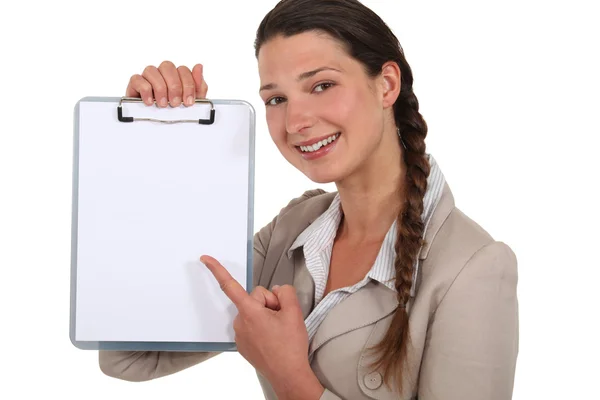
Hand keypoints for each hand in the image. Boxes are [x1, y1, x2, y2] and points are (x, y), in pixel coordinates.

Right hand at [125, 61, 207, 107]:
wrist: (159, 127)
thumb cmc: (176, 112)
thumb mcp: (192, 102)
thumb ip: (199, 85)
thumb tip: (199, 66)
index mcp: (176, 76)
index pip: (183, 69)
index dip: (188, 85)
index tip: (188, 101)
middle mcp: (162, 74)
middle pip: (167, 66)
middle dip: (174, 86)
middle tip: (176, 103)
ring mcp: (148, 78)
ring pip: (151, 70)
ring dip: (160, 88)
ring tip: (163, 104)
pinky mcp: (135, 84)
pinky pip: (137, 79)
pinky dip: (145, 90)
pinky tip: (149, 102)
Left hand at [200, 255, 324, 399]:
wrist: (288, 374)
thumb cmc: (290, 346)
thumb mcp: (294, 312)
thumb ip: (284, 293)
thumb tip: (277, 292)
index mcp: (250, 312)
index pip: (230, 286)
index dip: (217, 270)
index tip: (205, 259)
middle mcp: (240, 322)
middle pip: (254, 298)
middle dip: (268, 304)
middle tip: (281, 319)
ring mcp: (239, 334)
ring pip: (253, 312)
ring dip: (265, 316)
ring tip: (278, 332)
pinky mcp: (242, 343)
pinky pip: (251, 324)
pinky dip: (261, 327)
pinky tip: (272, 338)